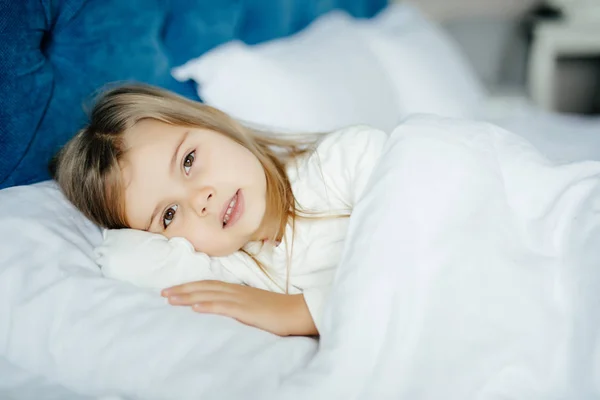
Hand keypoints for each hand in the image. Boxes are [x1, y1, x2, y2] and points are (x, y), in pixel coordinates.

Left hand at [162, 281, 317, 336]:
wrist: (297, 311)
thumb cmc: (278, 311)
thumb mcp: (254, 306)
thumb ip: (239, 305)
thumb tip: (224, 309)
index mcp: (238, 290)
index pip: (209, 285)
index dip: (190, 286)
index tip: (172, 290)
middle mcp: (236, 292)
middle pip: (205, 288)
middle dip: (182, 290)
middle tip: (162, 293)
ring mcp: (241, 300)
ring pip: (210, 295)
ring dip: (189, 296)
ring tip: (171, 299)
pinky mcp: (247, 310)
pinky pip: (225, 307)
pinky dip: (208, 306)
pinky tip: (195, 308)